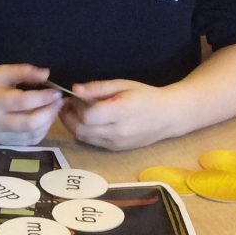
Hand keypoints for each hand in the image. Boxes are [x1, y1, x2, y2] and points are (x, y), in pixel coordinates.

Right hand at [0, 64, 63, 145]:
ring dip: (48, 123)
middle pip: (30, 124)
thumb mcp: (0, 72)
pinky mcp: (3, 144)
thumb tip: (47, 74)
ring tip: (53, 109)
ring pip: (32, 135)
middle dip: (50, 113)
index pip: (24, 102)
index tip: (57, 92)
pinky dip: (40, 132)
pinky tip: (43, 120)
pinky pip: (28, 142)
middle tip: (59, 102)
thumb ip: (23, 72)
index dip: (44, 98)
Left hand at [60, 79, 184, 151]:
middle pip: (81, 130)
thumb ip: (97, 88)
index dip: (74, 106)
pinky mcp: (116, 149)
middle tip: (67, 104)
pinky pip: (92, 142)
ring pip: (84, 138)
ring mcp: (117, 143)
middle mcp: (117, 132)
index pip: (87, 115)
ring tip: (74, 112)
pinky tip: (86, 121)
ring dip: (73, 126)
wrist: (169, 116)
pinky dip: (84, 133)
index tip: (72, 96)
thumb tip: (75, 89)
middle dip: (68, 117)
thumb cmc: (146, 95)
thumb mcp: (122, 85)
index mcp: (120, 112)